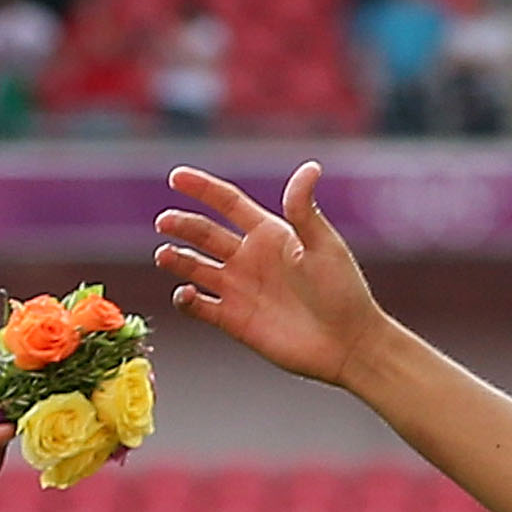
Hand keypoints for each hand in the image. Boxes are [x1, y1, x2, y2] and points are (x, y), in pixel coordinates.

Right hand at [157, 162, 384, 387]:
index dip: (202, 189)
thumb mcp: (324, 244)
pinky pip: (200, 307)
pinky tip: (185, 294)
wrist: (347, 344)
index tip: (176, 177)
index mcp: (269, 234)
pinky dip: (186, 300)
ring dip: (177, 259)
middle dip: (182, 225)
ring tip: (164, 255)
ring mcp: (239, 289)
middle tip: (164, 221)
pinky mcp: (234, 321)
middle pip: (205, 233)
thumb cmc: (343, 291)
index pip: (227, 203)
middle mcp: (249, 258)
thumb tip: (310, 167)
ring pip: (195, 268)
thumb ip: (305, 209)